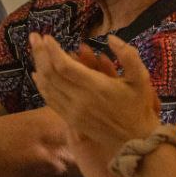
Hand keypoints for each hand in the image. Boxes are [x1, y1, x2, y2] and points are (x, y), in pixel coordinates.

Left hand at [29, 33, 160, 153]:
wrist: (135, 140)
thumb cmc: (139, 106)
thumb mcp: (141, 77)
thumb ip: (128, 55)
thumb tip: (110, 38)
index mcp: (96, 87)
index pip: (64, 66)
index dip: (52, 50)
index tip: (47, 36)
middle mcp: (80, 100)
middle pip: (51, 74)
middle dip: (40, 53)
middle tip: (34, 37)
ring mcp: (73, 112)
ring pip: (47, 87)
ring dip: (38, 66)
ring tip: (35, 50)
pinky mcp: (71, 120)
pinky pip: (50, 100)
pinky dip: (41, 86)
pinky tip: (37, 74)